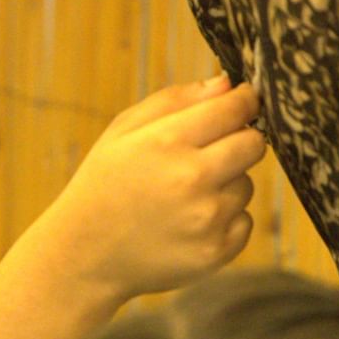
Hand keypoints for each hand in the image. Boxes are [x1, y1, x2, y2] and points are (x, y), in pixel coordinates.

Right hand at [27, 75, 266, 302]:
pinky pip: (244, 221)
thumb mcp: (123, 130)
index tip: (242, 101)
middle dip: (239, 140)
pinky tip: (188, 223)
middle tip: (208, 152)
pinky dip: (224, 220)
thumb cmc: (105, 183)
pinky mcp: (217, 251)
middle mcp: (193, 179)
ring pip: (247, 185)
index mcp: (168, 141)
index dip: (243, 101)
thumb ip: (175, 100)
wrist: (85, 255)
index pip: (233, 109)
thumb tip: (226, 84)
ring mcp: (207, 219)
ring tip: (183, 196)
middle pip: (254, 144)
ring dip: (226, 185)